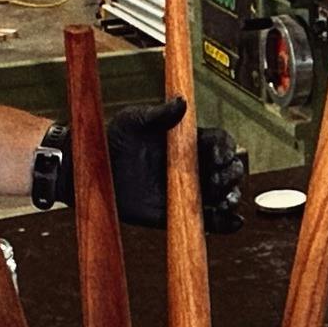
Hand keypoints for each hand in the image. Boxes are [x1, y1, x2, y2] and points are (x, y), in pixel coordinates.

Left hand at [36, 101, 248, 229]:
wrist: (94, 171)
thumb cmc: (113, 140)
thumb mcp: (135, 120)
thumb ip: (160, 113)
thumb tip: (181, 102)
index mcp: (188, 142)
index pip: (220, 143)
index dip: (226, 149)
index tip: (219, 156)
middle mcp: (193, 166)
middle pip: (229, 169)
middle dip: (231, 175)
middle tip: (217, 180)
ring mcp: (188, 191)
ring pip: (224, 195)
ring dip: (232, 198)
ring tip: (225, 202)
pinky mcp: (178, 214)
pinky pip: (209, 222)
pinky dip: (226, 225)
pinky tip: (233, 222)